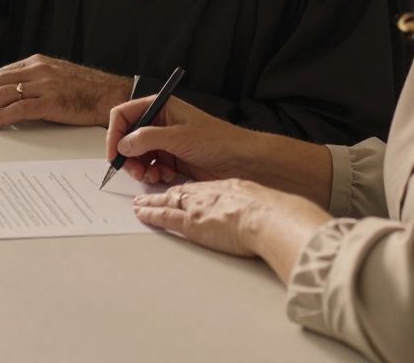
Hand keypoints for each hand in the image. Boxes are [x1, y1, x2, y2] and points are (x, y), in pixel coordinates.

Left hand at [0, 54, 129, 128]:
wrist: (112, 95)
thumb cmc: (86, 91)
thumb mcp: (56, 78)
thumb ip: (34, 83)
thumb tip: (9, 98)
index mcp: (36, 63)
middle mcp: (37, 70)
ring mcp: (44, 84)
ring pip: (2, 95)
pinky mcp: (51, 101)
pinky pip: (18, 109)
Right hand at [105, 96, 257, 183]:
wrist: (242, 161)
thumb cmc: (218, 140)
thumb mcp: (179, 136)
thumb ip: (147, 138)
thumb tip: (123, 144)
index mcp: (161, 107)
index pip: (125, 114)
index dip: (115, 133)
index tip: (114, 153)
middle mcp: (160, 123)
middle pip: (128, 137)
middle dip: (127, 155)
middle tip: (133, 170)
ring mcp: (165, 142)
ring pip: (137, 155)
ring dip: (139, 168)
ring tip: (150, 175)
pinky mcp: (171, 159)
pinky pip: (150, 167)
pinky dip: (152, 174)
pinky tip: (165, 176)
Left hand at [133, 180, 330, 277]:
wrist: (270, 219)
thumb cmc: (273, 213)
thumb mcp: (262, 201)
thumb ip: (255, 205)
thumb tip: (263, 215)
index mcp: (227, 188)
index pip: (202, 188)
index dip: (188, 190)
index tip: (180, 191)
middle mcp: (209, 194)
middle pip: (181, 192)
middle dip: (164, 192)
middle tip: (150, 192)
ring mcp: (198, 208)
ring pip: (168, 201)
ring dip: (151, 202)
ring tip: (139, 203)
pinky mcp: (192, 224)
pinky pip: (165, 216)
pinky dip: (151, 213)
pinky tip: (141, 213)